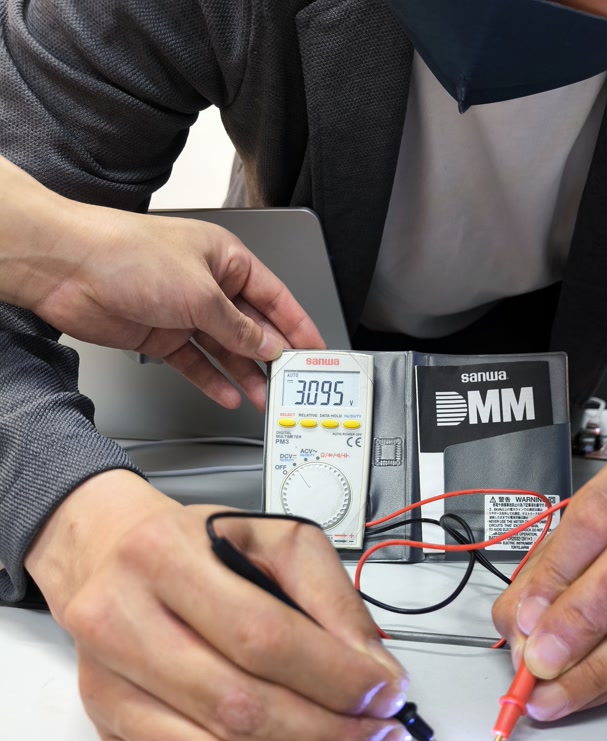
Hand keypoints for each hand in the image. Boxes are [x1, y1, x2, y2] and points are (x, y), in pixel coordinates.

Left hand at [0, 155, 324, 408]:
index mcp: (226, 259)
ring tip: (263, 399)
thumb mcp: (201, 293)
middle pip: (250, 327)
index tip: (316, 351)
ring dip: (244, 374)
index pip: (274, 296)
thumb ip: (238, 327)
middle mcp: (207, 284)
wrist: (69, 267)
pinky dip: (212, 379)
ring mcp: (183, 311)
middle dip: (271, 356)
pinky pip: (195, 362)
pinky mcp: (160, 335)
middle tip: (290, 383)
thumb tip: (267, 346)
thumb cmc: (129, 254)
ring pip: (224, 349)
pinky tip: (228, 394)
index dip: (298, 325)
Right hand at [26, 472, 410, 740]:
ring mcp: (107, 695)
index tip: (388, 696)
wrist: (110, 557)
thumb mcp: (277, 540)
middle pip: (237, 713)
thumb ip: (334, 600)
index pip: (262, 638)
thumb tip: (379, 677)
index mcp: (164, 559)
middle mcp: (120, 628)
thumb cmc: (199, 549)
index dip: (337, 679)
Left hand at [492, 422, 606, 718]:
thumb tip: (521, 627)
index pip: (603, 513)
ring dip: (604, 665)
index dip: (558, 573)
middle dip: (582, 622)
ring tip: (559, 688)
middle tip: (540, 661)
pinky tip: (600, 684)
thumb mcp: (603, 506)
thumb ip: (554, 562)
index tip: (526, 618)